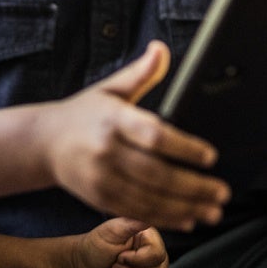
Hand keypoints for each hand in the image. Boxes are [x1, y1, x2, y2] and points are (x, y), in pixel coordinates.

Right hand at [38, 42, 229, 230]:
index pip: (154, 135)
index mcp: (114, 119)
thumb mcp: (111, 89)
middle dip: (193, 186)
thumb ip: (141, 73)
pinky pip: (136, 212)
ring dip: (185, 207)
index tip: (210, 156)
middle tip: (222, 191)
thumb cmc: (85, 113)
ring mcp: (102, 178)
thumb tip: (161, 48)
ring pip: (149, 198)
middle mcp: (107, 150)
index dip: (184, 148)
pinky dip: (164, 218)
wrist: (44, 142)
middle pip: (156, 173)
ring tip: (213, 210)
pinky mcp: (98, 199)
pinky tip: (187, 218)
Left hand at [66, 218, 166, 267]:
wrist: (84, 264)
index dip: (138, 258)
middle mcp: (153, 251)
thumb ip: (131, 224)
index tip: (120, 255)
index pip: (157, 252)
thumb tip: (148, 216)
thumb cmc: (96, 245)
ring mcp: (151, 266)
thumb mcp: (112, 231)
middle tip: (116, 263)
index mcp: (148, 235)